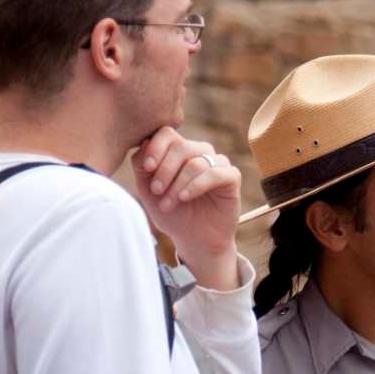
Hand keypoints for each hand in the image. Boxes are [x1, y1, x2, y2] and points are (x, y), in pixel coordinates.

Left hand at [132, 127, 240, 289]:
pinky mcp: (232, 178)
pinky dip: (196, 186)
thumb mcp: (148, 190)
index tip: (146, 168)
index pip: (167, 133)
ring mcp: (218, 163)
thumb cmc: (172, 213)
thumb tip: (143, 143)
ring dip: (177, 185)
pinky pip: (214, 173)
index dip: (155, 148)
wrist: (193, 239)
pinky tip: (185, 198)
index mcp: (179, 151)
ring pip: (196, 162)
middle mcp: (200, 152)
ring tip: (168, 204)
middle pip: (181, 146)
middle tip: (156, 191)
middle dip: (165, 170)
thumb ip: (142, 166)